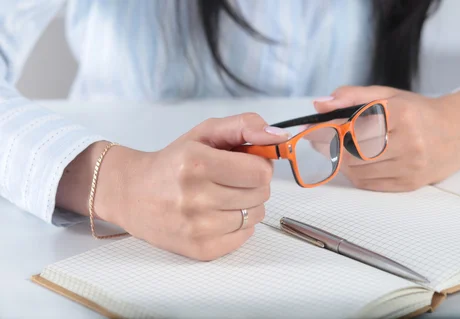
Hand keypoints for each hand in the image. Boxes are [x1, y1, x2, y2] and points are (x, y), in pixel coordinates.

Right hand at [57, 113, 288, 260]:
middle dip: (254, 184)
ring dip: (247, 205)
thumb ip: (245, 126)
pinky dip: (238, 226)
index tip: (245, 163)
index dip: (259, 165)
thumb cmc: (173, 161)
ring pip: (256, 216)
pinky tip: (218, 215)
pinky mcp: (200, 249)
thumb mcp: (205, 133)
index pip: (260, 172)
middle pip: (261, 194)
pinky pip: (244, 237)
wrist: (131, 194)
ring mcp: (197, 227)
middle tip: (232, 180)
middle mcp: (194, 197)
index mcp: (196, 163)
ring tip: (223, 197)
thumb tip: (279, 135)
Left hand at [313, 86, 459, 191]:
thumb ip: (351, 96)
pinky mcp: (409, 184)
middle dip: (330, 146)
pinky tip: (357, 161)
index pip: (353, 126)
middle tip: (320, 139)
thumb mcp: (387, 95)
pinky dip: (355, 173)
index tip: (313, 128)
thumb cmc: (417, 112)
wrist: (457, 132)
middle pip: (352, 152)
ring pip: (357, 171)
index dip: (329, 130)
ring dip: (341, 161)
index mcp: (402, 114)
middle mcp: (409, 143)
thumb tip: (319, 104)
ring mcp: (410, 166)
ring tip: (342, 148)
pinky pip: (368, 183)